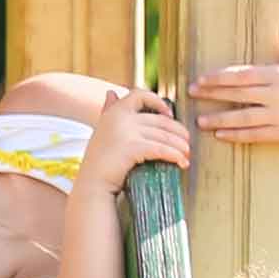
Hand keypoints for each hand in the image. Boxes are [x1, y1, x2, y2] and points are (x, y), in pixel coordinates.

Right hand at [74, 83, 193, 184]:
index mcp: (114, 111)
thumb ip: (108, 111)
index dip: (158, 101)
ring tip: (187, 154)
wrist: (92, 185)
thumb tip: (111, 92)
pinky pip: (161, 149)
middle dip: (178, 131)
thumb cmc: (99, 162)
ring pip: (163, 135)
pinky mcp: (132, 148)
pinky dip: (175, 156)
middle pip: (159, 120)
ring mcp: (126, 132)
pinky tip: (182, 162)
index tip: (168, 114)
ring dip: (180, 145)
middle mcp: (120, 117)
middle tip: (186, 142)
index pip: (139, 94)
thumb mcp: (102, 130)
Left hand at [189, 7, 278, 156]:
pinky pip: (255, 135)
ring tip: (200, 121)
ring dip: (220, 119)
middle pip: (238, 94)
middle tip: (190, 93)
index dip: (220, 77)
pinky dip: (236, 135)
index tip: (201, 78)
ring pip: (244, 118)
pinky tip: (220, 134)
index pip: (243, 75)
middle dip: (213, 94)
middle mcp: (277, 95)